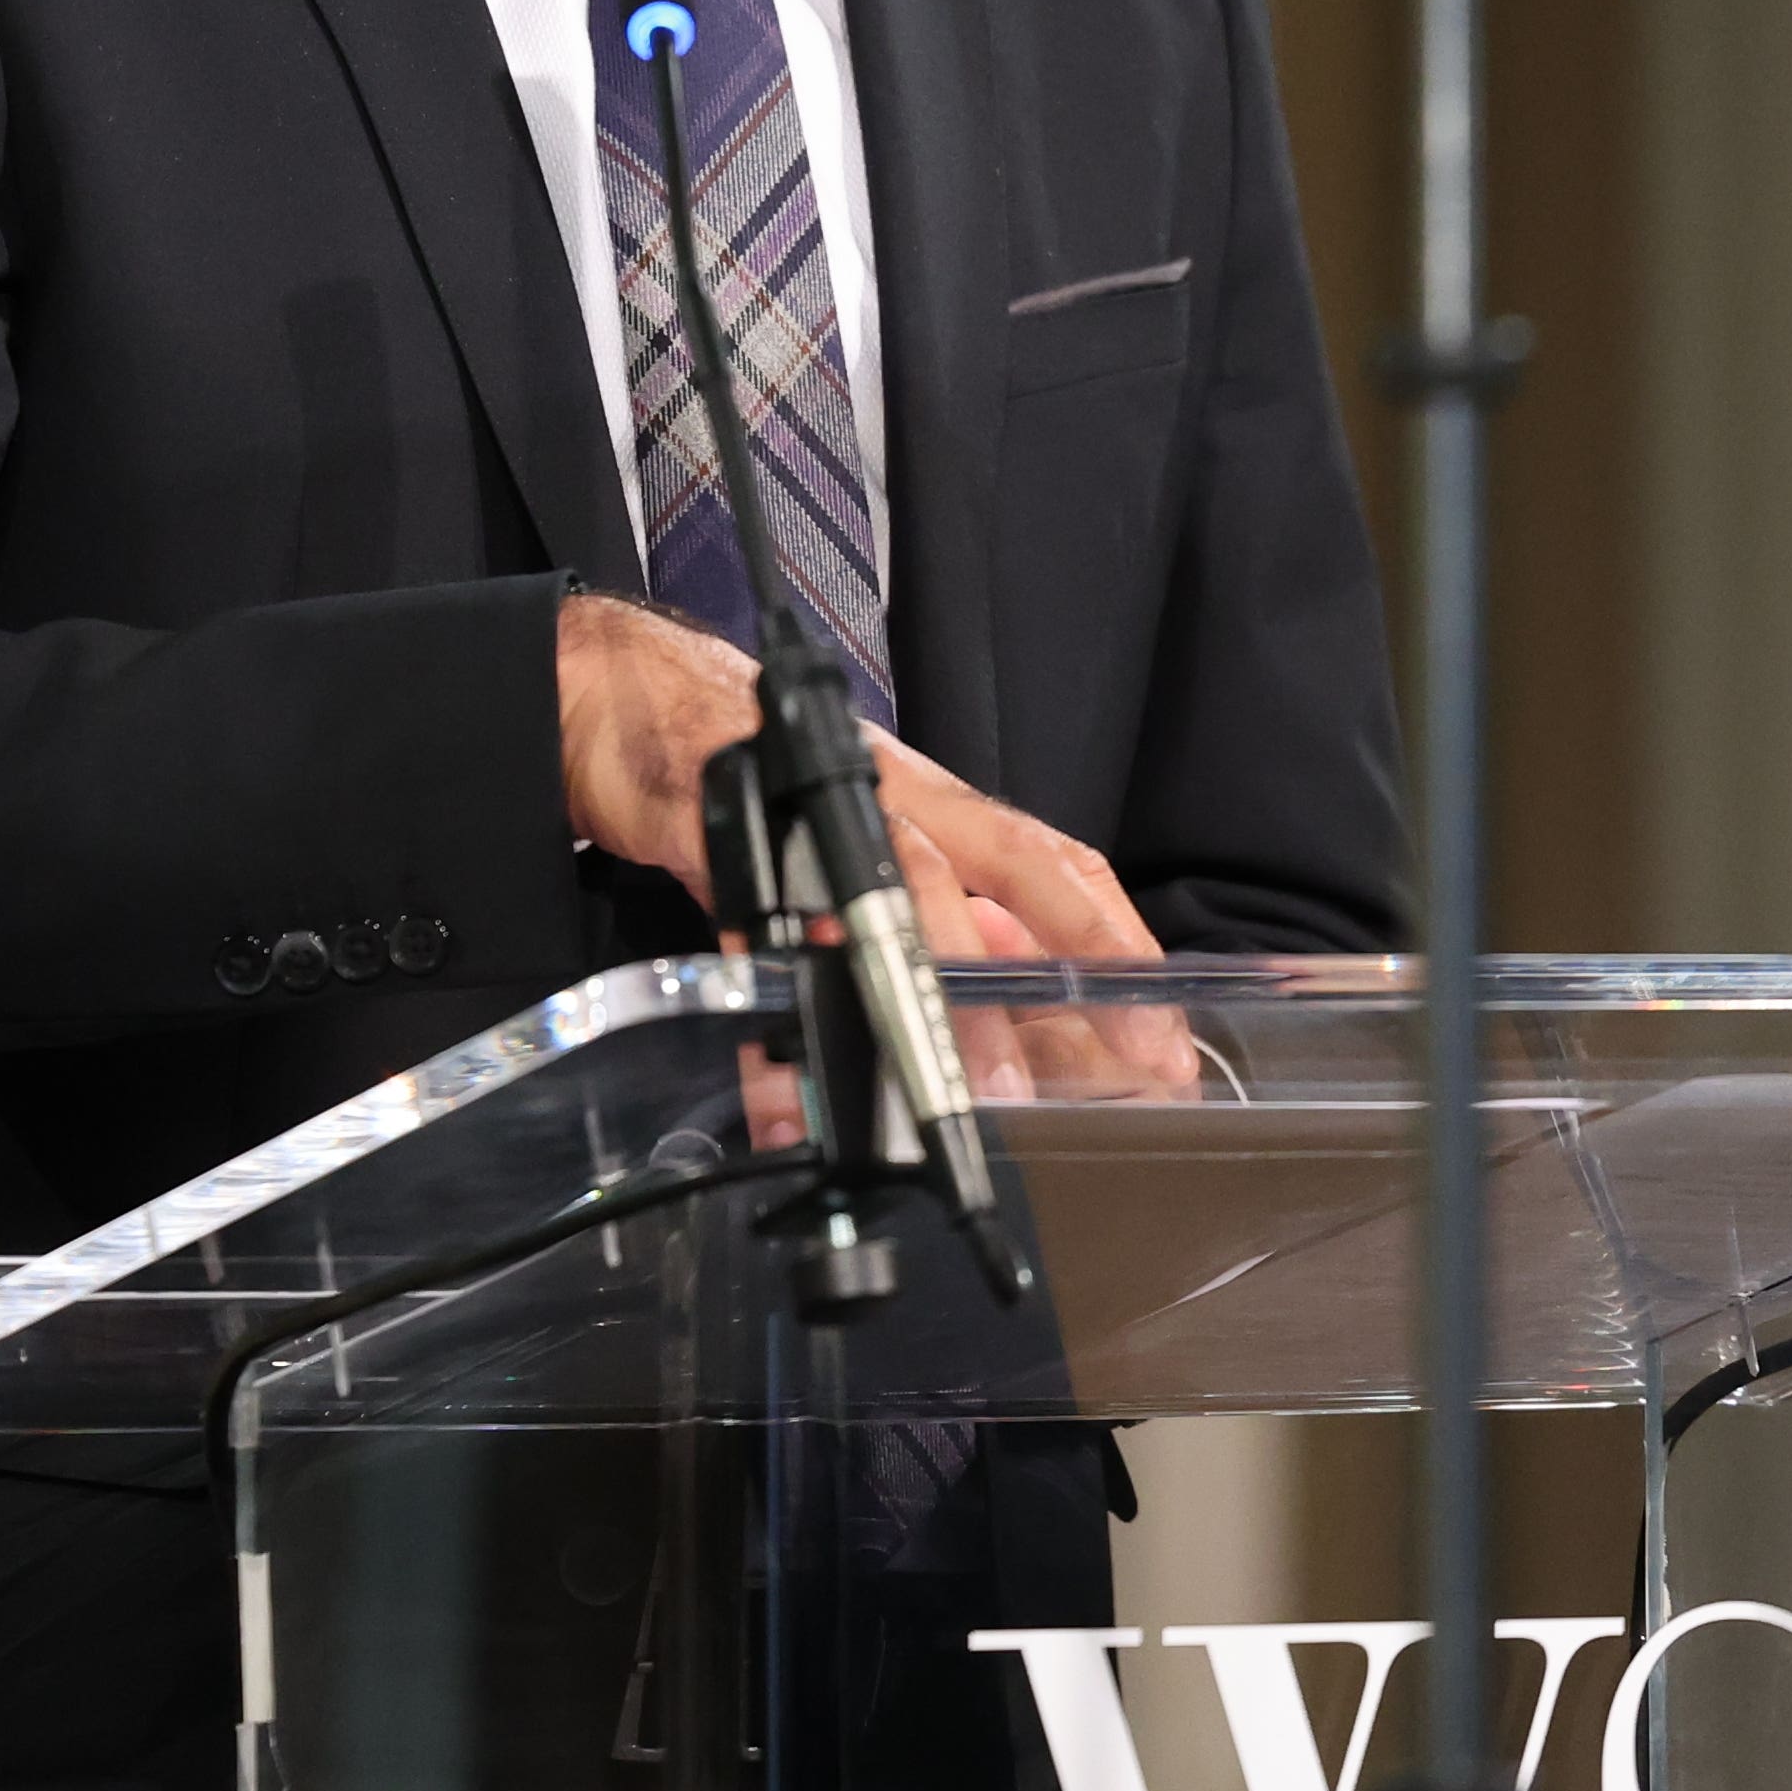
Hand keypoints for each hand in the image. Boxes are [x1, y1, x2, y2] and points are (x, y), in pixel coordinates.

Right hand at [554, 595, 1194, 1097]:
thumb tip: (1002, 1039)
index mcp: (934, 805)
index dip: (1115, 940)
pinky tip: (794, 1090)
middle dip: (1070, 968)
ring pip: (897, 891)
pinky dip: (781, 1014)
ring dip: (939, 994)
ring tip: (972, 1088)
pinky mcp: (721, 824)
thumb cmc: (756, 778)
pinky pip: (762, 925)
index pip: (1052, 864)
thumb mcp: (860, 847)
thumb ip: (927, 928)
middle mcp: (891, 799)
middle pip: (1001, 874)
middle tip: (1120, 1065)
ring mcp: (809, 807)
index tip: (1164, 1028)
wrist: (627, 700)